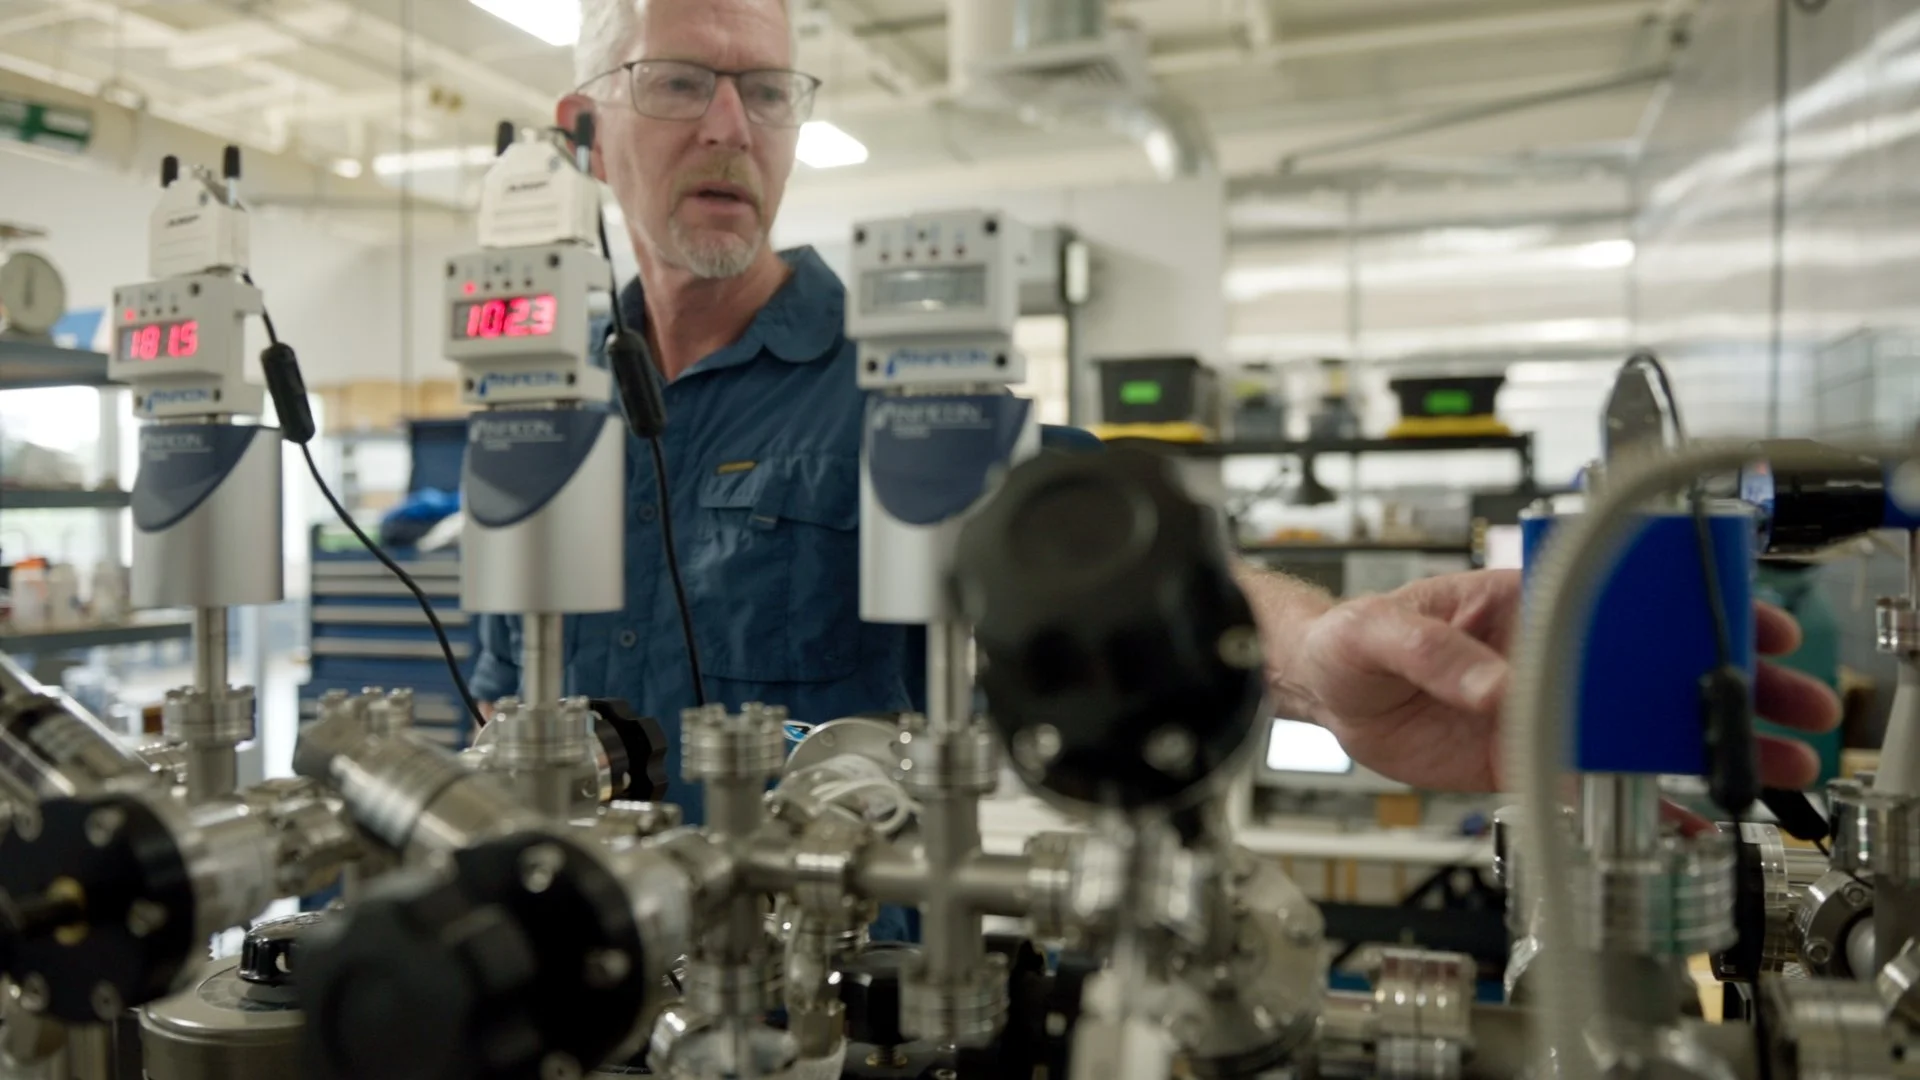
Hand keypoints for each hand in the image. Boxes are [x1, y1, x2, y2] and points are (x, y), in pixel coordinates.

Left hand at [1270, 569, 1840, 791]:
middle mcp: (1544, 654)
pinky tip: (1695, 823)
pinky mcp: (1524, 757)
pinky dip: (1643, 802)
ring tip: (1778, 762)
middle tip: (1795, 701)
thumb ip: (1436, 654)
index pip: (1617, 600)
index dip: (1686, 612)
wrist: (1324, 690)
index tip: (1747, 625)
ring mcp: (1541, 707)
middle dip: (1728, 680)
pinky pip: (1592, 781)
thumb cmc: (1350, 636)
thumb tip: (1496, 686)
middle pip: (1649, 666)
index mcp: (1520, 603)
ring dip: (1707, 742)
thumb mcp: (1379, 631)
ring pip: (1636, 726)